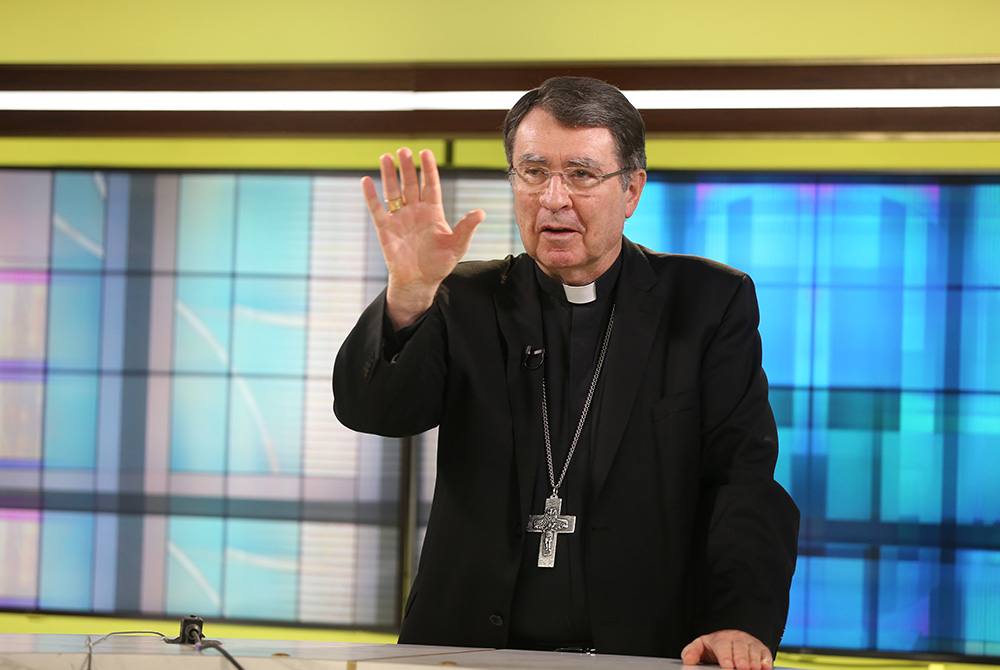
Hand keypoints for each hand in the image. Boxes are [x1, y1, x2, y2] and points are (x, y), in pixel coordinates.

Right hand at [361, 147, 484, 328]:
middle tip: (403, 150)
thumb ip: (466, 228)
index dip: (428, 169)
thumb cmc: (439, 264)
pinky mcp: (385, 228)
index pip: (430, 185)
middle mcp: (415, 211)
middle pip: (410, 183)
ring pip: (393, 191)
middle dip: (407, 167)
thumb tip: (481, 212)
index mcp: (433, 212)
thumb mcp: (457, 246)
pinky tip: (366, 180)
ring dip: (389, 174)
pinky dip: (371, 195)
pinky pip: (377, 209)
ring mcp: (399, 218)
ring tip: (386, 156)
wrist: (419, 281)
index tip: (425, 152)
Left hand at [681, 630, 772, 669]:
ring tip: (753, 668)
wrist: (729, 639)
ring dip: (754, 660)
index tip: (727, 665)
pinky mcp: (761, 650)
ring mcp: (750, 643)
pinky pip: (765, 654)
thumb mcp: (701, 647)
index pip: (723, 645)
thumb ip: (692, 652)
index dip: (726, 656)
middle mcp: (736, 639)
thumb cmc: (714, 647)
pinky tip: (765, 667)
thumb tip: (688, 660)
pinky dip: (766, 661)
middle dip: (741, 658)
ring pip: (753, 650)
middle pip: (740, 647)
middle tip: (741, 667)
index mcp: (720, 638)